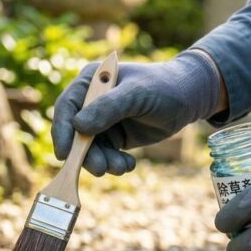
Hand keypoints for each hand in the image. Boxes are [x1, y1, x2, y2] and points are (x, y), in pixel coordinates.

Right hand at [52, 50, 223, 174]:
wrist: (188, 98)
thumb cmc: (163, 87)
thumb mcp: (136, 95)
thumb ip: (108, 108)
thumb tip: (78, 126)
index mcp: (92, 82)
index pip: (67, 107)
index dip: (62, 131)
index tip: (65, 154)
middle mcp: (91, 101)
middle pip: (75, 133)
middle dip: (86, 154)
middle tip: (101, 169)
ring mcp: (102, 120)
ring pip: (89, 148)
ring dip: (102, 162)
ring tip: (122, 168)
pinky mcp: (114, 136)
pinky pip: (105, 155)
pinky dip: (114, 164)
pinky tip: (129, 165)